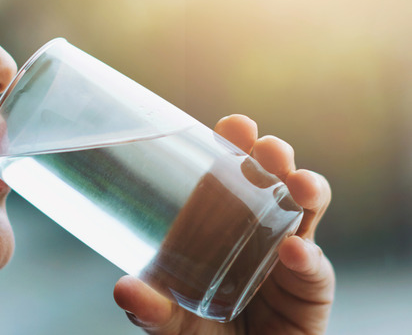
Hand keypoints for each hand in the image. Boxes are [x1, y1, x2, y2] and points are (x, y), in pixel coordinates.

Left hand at [113, 114, 334, 334]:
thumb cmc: (199, 330)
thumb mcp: (167, 318)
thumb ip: (148, 308)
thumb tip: (124, 289)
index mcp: (222, 221)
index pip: (230, 172)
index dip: (234, 145)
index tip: (234, 125)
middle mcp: (259, 228)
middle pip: (273, 180)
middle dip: (274, 157)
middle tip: (268, 149)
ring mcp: (289, 253)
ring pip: (306, 211)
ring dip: (306, 191)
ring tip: (298, 185)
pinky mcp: (311, 288)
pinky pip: (315, 268)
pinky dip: (307, 257)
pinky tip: (294, 250)